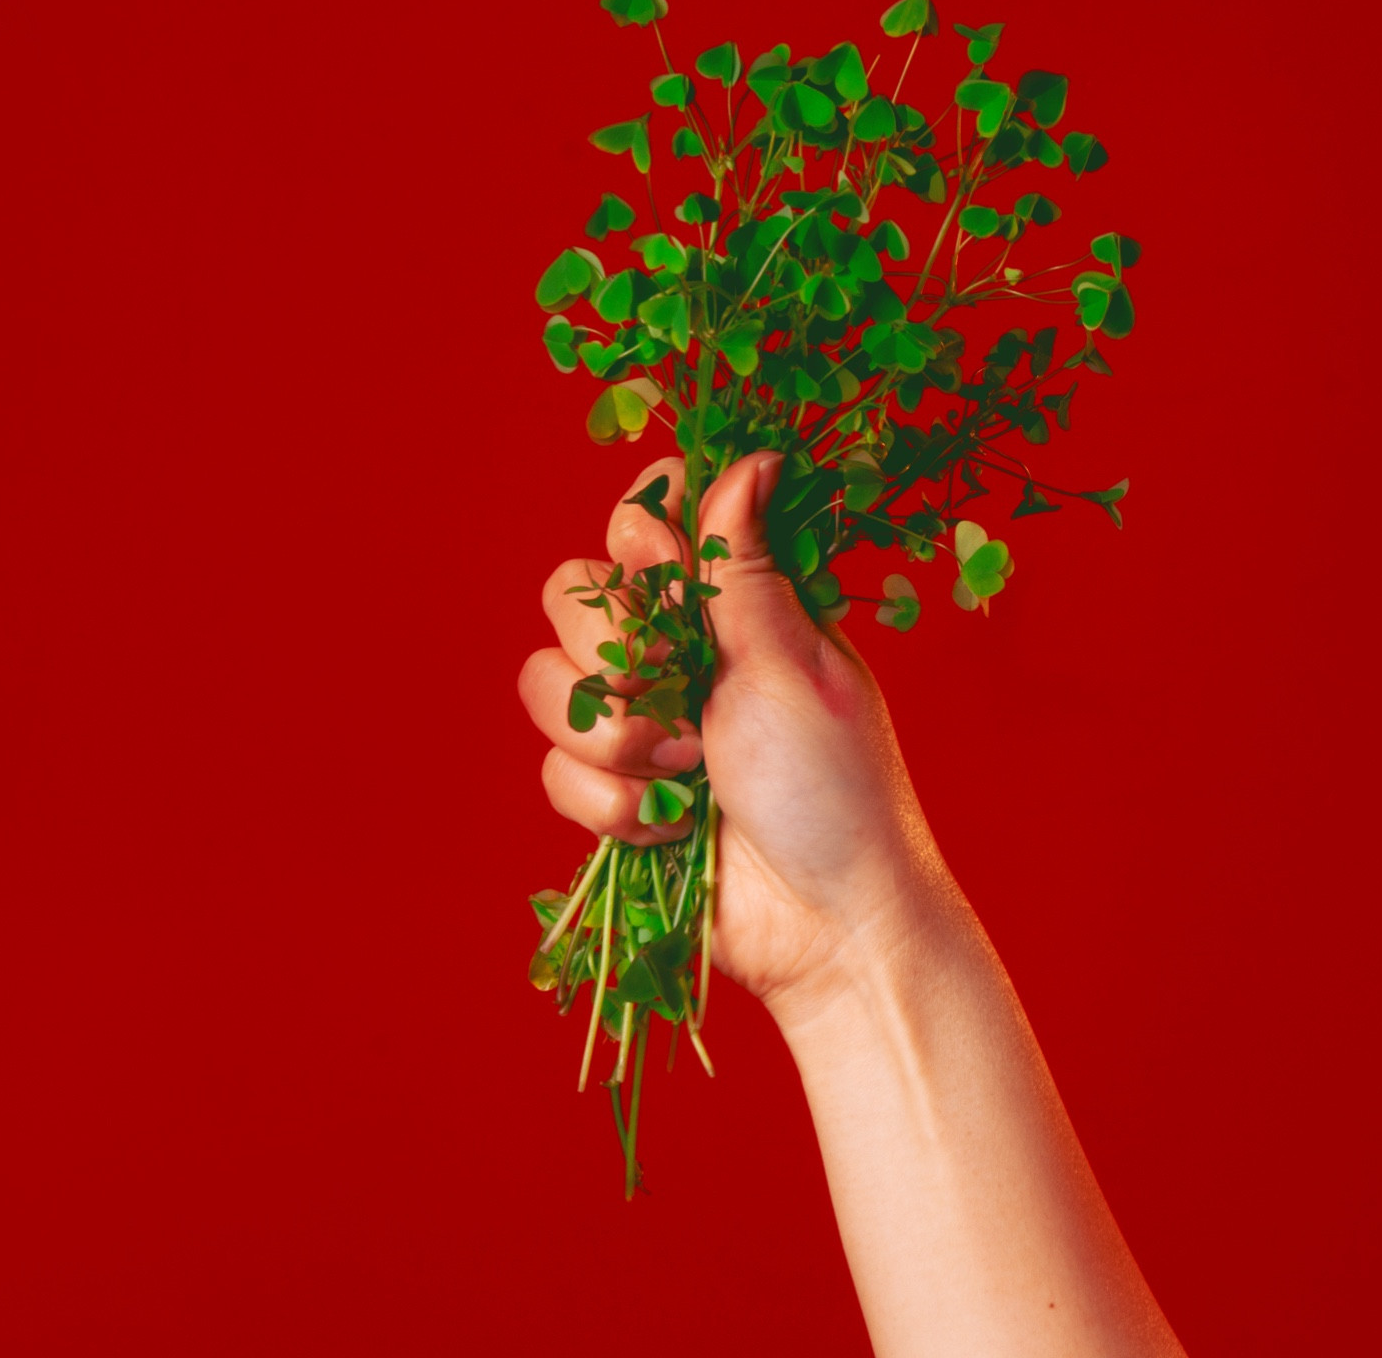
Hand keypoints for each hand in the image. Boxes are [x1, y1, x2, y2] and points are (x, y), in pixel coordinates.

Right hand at [518, 449, 957, 1021]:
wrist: (826, 923)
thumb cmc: (836, 785)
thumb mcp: (793, 663)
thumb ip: (744, 568)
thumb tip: (751, 457)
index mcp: (730, 602)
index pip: (644, 523)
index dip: (638, 538)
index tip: (667, 568)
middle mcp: (673, 650)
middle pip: (571, 592)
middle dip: (615, 648)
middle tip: (681, 691)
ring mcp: (637, 722)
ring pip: (545, 682)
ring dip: (614, 736)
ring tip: (686, 768)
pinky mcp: (610, 794)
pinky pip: (554, 771)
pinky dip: (611, 806)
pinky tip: (672, 828)